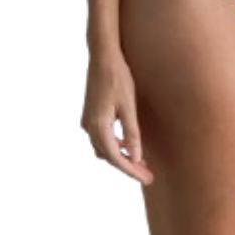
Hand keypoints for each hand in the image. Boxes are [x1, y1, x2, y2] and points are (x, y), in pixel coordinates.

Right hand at [80, 50, 154, 184]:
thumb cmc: (118, 78)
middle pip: (108, 156)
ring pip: (104, 148)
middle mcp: (89, 127)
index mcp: (98, 127)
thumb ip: (132, 133)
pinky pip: (101, 137)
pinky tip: (128, 142)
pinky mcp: (90, 114)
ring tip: (140, 160)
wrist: (103, 56)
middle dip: (127, 166)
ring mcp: (87, 121)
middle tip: (147, 173)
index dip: (131, 171)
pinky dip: (114, 144)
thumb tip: (136, 158)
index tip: (146, 179)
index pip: (116, 158)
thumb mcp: (129, 106)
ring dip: (120, 156)